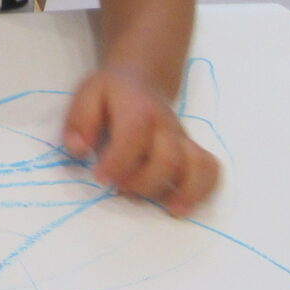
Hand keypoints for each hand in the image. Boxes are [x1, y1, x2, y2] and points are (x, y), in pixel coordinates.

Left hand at [62, 69, 220, 214]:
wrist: (140, 80)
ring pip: (197, 165)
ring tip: (170, 209)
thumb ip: (79, 122)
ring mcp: (183, 138)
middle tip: (121, 190)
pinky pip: (210, 168)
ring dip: (185, 190)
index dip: (117, 162)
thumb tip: (79, 149)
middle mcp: (166, 125)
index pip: (133, 138)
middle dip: (145, 181)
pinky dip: (203, 189)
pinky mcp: (192, 150)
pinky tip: (184, 206)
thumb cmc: (110, 94)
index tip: (99, 178)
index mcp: (137, 109)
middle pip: (168, 158)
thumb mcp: (86, 96)